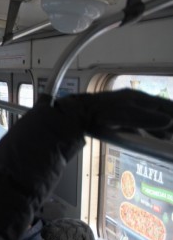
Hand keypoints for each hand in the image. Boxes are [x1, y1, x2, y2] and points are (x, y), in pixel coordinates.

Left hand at [54, 90, 172, 137]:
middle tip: (172, 137)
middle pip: (159, 113)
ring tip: (168, 141)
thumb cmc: (101, 113)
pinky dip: (149, 133)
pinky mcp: (120, 120)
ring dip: (160, 130)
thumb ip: (146, 119)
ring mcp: (127, 110)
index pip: (164, 105)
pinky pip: (140, 126)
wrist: (77, 114)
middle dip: (169, 124)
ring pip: (150, 120)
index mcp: (139, 98)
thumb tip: (168, 121)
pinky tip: (152, 141)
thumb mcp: (125, 115)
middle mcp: (135, 102)